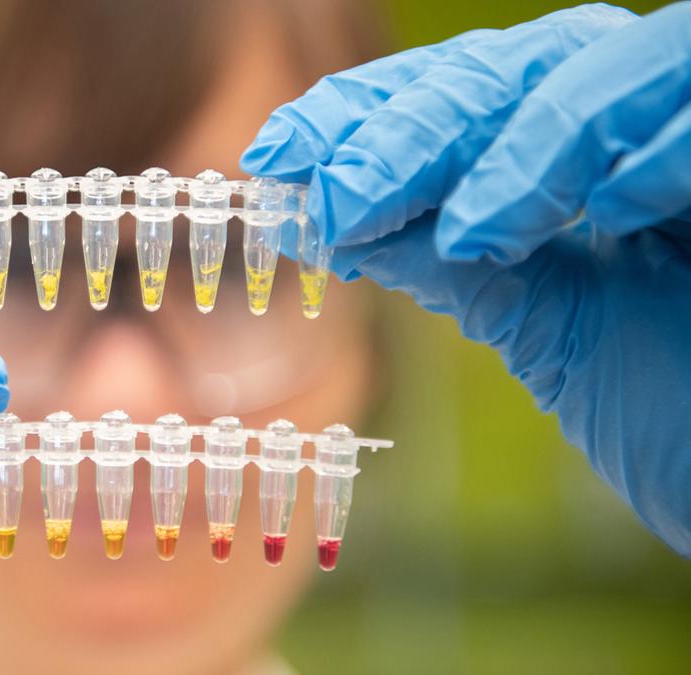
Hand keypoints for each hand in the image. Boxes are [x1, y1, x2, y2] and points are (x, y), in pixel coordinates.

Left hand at [242, 3, 690, 554]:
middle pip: (516, 69)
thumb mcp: (555, 332)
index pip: (467, 100)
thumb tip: (342, 222)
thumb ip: (464, 267)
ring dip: (500, 144)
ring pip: (594, 67)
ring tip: (439, 226)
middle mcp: (645, 129)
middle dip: (408, 126)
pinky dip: (632, 148)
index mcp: (589, 166)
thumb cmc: (686, 415)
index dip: (369, 113)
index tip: (278, 153)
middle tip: (327, 190)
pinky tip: (578, 217)